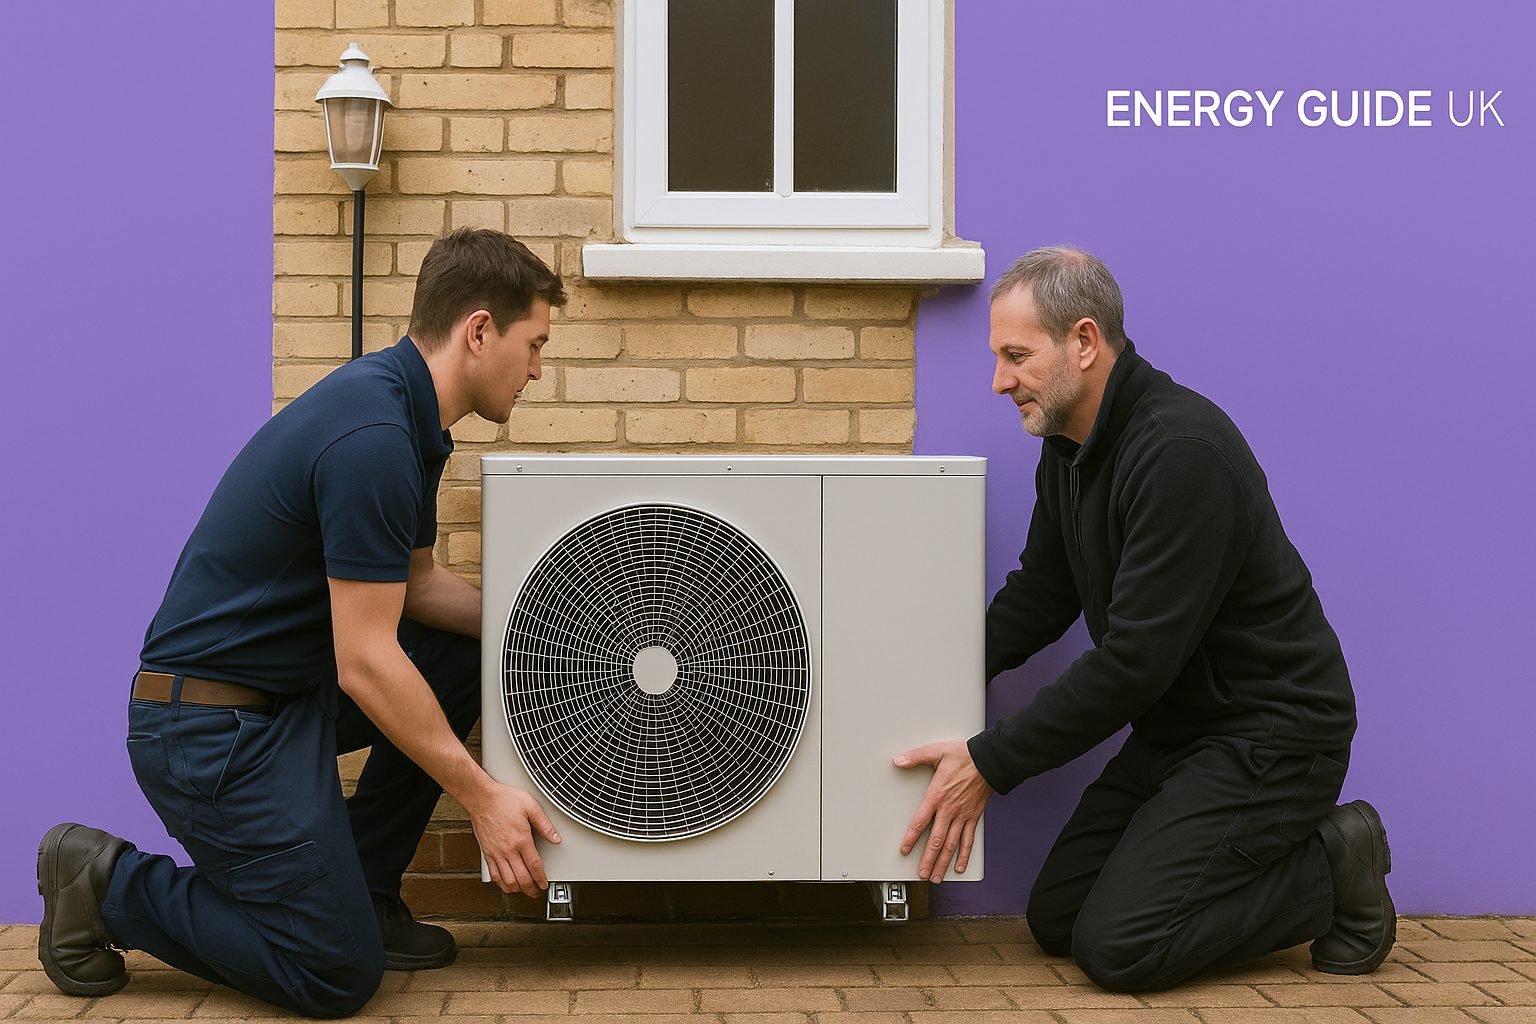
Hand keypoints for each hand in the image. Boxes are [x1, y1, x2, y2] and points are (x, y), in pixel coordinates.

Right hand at [464, 782, 561, 897]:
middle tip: (537, 891)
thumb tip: (556, 838)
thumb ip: (545, 825)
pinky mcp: (486, 853)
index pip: (534, 866)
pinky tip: (506, 884)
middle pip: (522, 878)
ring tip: (524, 890)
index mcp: (521, 840)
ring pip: (507, 880)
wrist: (482, 798)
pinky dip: (501, 884)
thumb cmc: (504, 799)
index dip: (541, 879)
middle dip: (531, 889)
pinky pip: (493, 875)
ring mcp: (496, 853)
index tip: (544, 884)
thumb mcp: (531, 807)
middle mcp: (508, 850)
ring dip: (517, 889)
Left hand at [895, 739, 991, 882]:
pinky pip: (968, 840)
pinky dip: (964, 855)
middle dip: (928, 859)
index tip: (905, 850)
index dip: (911, 838)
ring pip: (952, 845)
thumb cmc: (964, 756)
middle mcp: (949, 810)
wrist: (989, 761)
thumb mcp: (936, 751)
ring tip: (936, 877)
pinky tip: (959, 866)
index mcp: (937, 796)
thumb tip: (898, 760)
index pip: (920, 822)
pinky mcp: (974, 817)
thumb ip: (916, 757)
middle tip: (921, 874)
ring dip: (943, 862)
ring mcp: (963, 816)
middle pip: (936, 840)